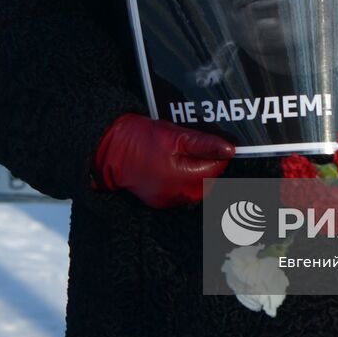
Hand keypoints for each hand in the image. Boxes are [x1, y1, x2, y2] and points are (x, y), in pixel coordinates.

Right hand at [93, 114, 234, 207]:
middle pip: (208, 184)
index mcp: (184, 179)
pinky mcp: (158, 200)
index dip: (219, 155)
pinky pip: (181, 194)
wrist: (108, 150)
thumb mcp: (174, 135)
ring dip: (199, 175)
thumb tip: (229, 150)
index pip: (216, 170)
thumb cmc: (140, 139)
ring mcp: (167, 201)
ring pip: (196, 190)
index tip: (217, 144)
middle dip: (210, 167)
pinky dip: (185, 181)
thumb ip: (203, 143)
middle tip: (205, 148)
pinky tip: (178, 167)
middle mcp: (178, 196)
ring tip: (191, 157)